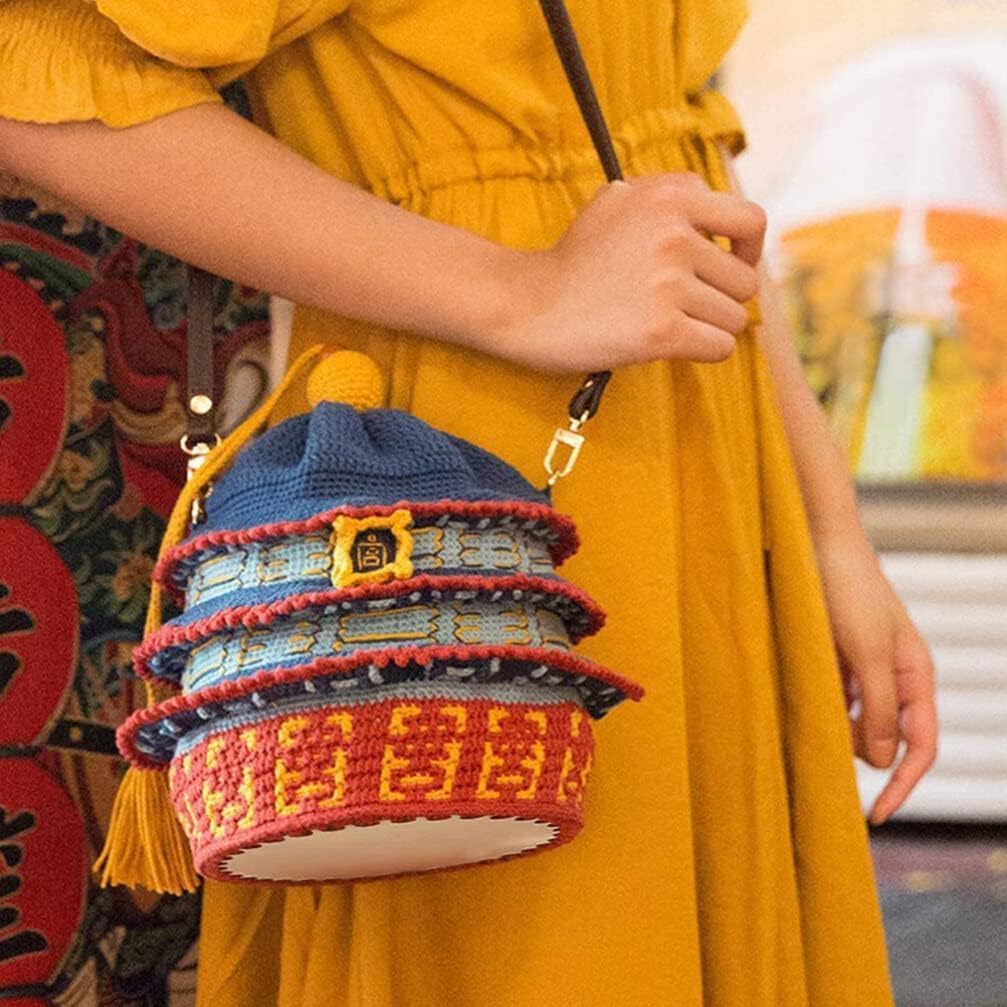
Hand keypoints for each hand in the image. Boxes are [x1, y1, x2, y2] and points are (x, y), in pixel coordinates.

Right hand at [498, 172, 766, 372]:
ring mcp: (668, 284)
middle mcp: (674, 235)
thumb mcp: (617, 201)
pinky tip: (670, 344)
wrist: (526, 304)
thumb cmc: (572, 260)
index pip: (750, 221)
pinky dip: (702, 352)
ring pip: (734, 318)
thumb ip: (670, 197)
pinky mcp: (661, 330)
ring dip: (708, 327)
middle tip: (683, 305)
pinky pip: (720, 347)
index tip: (728, 266)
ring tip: (667, 322)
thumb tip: (721, 218)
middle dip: (721, 298)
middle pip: (744, 280)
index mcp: (670, 197)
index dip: (747, 250)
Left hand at [814, 531, 938, 824]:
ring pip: (855, 722)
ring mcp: (865, 668)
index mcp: (915, 676)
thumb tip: (883, 763)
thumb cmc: (848, 591)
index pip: (921, 747)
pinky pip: (832, 699)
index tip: (875, 817)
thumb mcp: (867, 653)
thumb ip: (878, 707)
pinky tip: (798, 698)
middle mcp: (895, 677)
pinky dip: (819, 707)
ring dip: (834, 728)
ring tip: (803, 711)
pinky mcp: (836, 658)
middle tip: (818, 748)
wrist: (816, 544)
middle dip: (857, 750)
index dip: (903, 786)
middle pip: (885, 739)